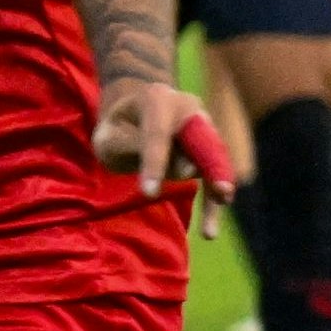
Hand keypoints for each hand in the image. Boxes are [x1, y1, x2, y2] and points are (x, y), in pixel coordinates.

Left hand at [97, 77, 230, 235]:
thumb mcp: (109, 137)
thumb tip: (188, 171)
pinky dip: (214, 200)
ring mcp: (204, 126)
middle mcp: (188, 109)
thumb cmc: (117, 128)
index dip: (155, 163)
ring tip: (211, 228)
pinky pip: (216, 173)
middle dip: (211, 165)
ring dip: (218, 191)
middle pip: (200, 142)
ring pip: (214, 160)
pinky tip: (209, 231)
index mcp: (156, 99)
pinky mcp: (209, 147)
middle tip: (220, 190)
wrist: (134, 113)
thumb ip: (137, 148)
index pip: (157, 134)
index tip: (148, 193)